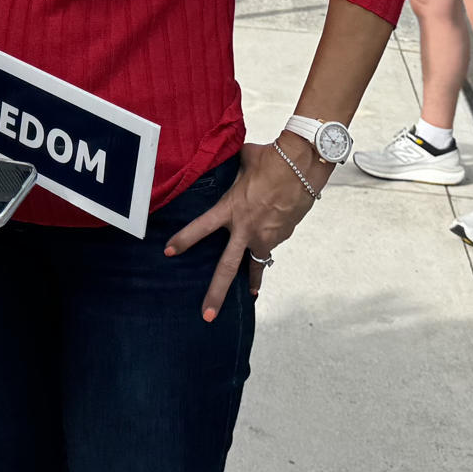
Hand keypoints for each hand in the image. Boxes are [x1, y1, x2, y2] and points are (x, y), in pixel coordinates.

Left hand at [165, 137, 321, 319]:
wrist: (304, 165)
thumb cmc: (271, 158)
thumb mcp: (242, 161)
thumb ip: (229, 168)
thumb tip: (220, 156)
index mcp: (231, 209)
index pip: (201, 228)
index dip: (183, 240)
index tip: (168, 252)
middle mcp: (246, 228)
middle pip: (227, 267)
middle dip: (216, 293)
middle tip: (207, 315)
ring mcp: (266, 236)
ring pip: (254, 265)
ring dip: (251, 280)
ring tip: (249, 295)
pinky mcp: (282, 236)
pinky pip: (269, 248)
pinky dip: (266, 253)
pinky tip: (266, 257)